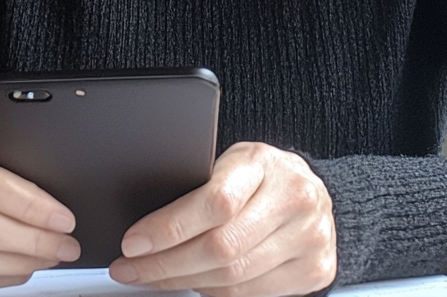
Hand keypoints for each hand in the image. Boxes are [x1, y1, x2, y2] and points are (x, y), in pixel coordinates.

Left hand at [108, 141, 335, 296]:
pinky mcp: (316, 270)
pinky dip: (215, 293)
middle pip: (221, 247)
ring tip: (155, 277)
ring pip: (234, 279)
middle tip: (131, 269)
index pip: (215, 201)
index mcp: (264, 164)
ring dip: (185, 283)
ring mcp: (309, 237)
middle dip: (166, 265)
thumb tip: (146, 228)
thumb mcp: (231, 162)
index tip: (133, 243)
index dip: (169, 228)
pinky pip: (252, 296)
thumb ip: (201, 187)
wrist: (310, 190)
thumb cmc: (260, 174)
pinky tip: (194, 282)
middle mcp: (294, 199)